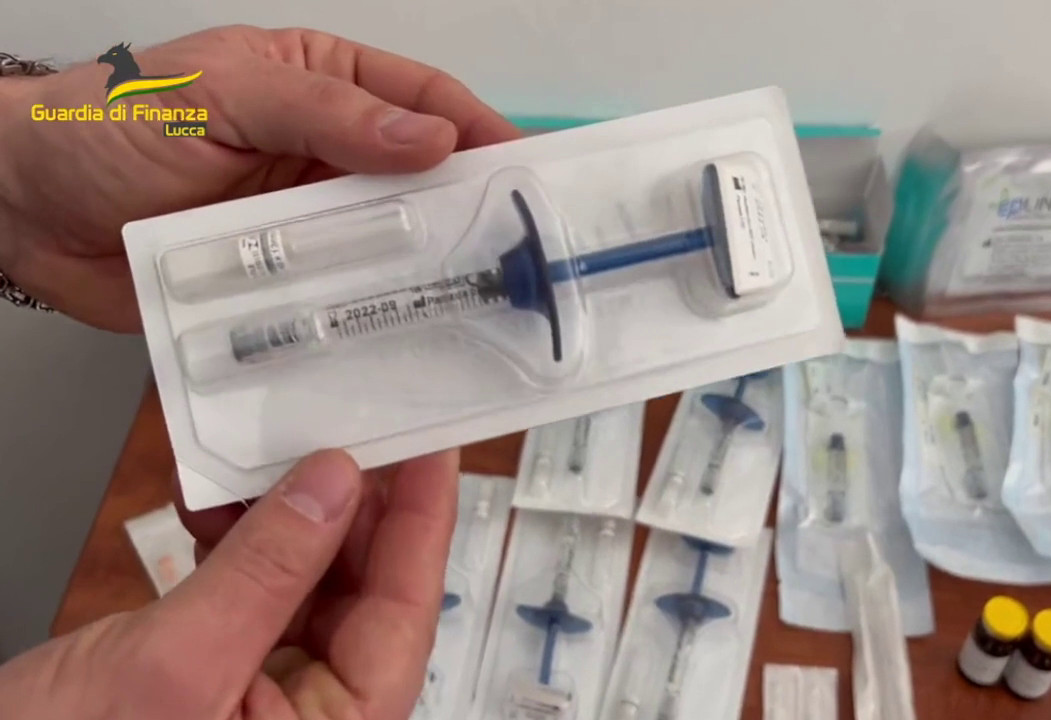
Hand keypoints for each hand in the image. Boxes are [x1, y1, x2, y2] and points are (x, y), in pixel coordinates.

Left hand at [0, 25, 519, 330]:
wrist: (22, 213)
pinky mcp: (282, 285)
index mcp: (323, 85)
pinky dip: (370, 318)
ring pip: (387, 247)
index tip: (531, 172)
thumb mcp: (222, 93)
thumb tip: (431, 140)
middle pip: (420, 182)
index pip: (423, 102)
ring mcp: (307, 225)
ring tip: (476, 305)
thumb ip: (325, 113)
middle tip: (519, 253)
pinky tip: (401, 340)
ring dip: (425, 274)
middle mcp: (326, 156)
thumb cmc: (106, 126)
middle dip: (470, 213)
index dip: (482, 134)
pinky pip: (341, 301)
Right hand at [0, 448, 459, 718]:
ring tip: (272, 448)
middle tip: (354, 423)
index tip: (433, 445)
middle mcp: (313, 716)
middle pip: (361, 590)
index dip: (423, 522)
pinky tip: (211, 495)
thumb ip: (265, 572)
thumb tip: (334, 484)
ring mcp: (261, 696)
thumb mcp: (176, 666)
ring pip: (303, 580)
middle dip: (351, 504)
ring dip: (285, 513)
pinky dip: (232, 537)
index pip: (405, 613)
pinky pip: (245, 590)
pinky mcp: (212, 675)